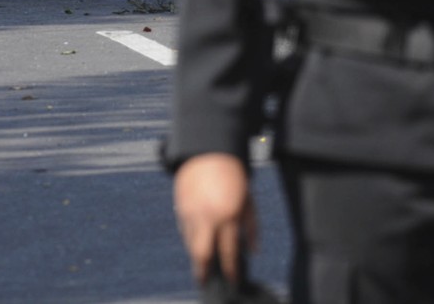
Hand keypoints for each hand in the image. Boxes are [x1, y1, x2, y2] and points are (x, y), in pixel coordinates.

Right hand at [173, 152, 255, 285]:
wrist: (208, 152)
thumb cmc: (233, 177)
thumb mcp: (249, 201)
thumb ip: (252, 228)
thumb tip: (253, 252)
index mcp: (228, 215)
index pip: (228, 252)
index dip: (231, 270)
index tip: (232, 280)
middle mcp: (208, 217)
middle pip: (202, 254)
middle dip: (203, 271)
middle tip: (205, 281)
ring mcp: (191, 212)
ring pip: (190, 244)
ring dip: (197, 255)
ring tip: (203, 262)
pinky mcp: (180, 207)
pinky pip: (184, 230)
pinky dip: (190, 239)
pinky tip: (198, 240)